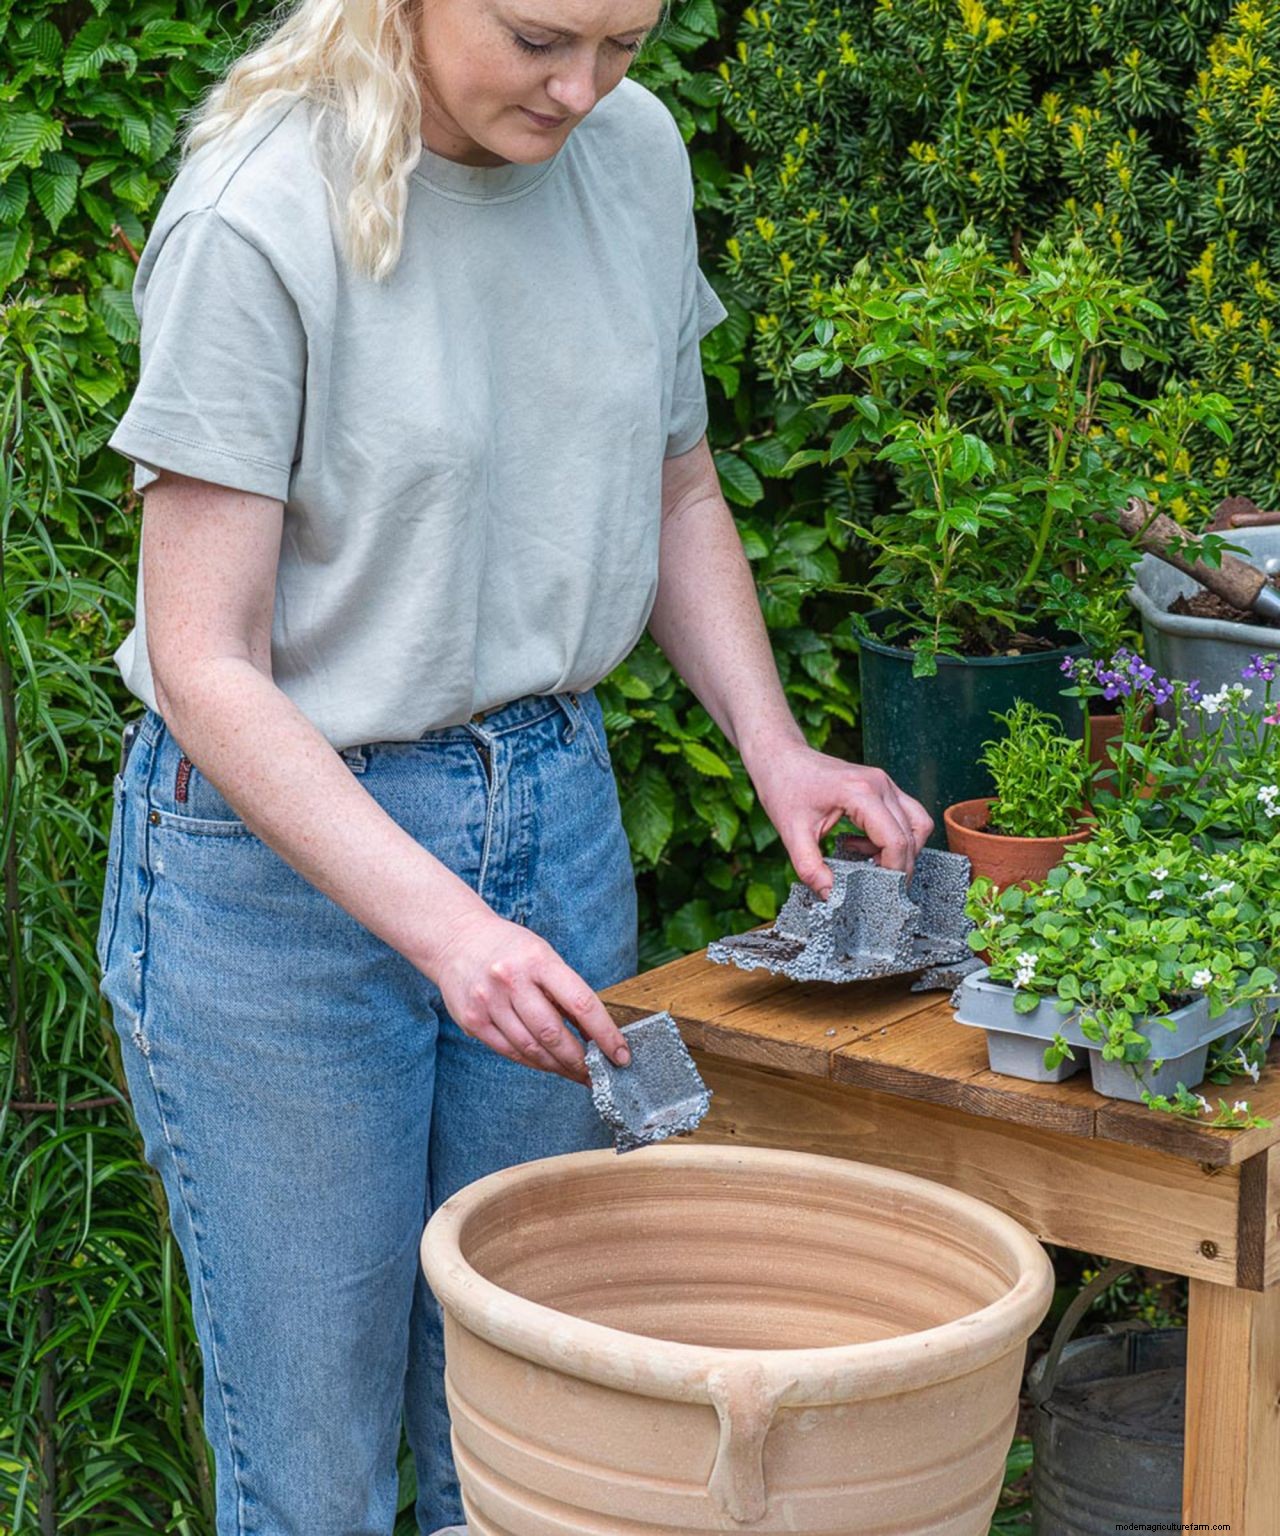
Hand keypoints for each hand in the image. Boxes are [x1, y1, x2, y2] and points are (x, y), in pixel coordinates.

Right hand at [427, 908, 631, 1083]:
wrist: (456, 939)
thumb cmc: (510, 948)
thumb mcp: (543, 955)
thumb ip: (565, 991)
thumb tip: (595, 1033)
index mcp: (538, 960)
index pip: (581, 1003)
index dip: (605, 1034)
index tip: (620, 1055)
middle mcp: (512, 981)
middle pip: (553, 1034)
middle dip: (581, 1060)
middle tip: (598, 1074)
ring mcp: (489, 1002)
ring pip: (531, 1049)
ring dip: (559, 1067)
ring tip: (577, 1074)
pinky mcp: (473, 1020)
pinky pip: (510, 1051)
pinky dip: (533, 1062)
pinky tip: (548, 1065)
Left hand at [750, 740, 933, 896]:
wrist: (780, 758)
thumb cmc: (784, 787)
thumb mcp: (792, 834)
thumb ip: (811, 868)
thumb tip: (831, 896)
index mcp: (860, 793)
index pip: (896, 840)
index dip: (893, 871)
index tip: (880, 891)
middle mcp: (880, 784)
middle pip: (912, 834)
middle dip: (899, 865)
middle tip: (876, 885)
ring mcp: (884, 782)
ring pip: (917, 823)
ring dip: (902, 849)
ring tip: (869, 862)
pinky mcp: (882, 786)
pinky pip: (905, 815)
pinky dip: (894, 836)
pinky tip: (863, 845)